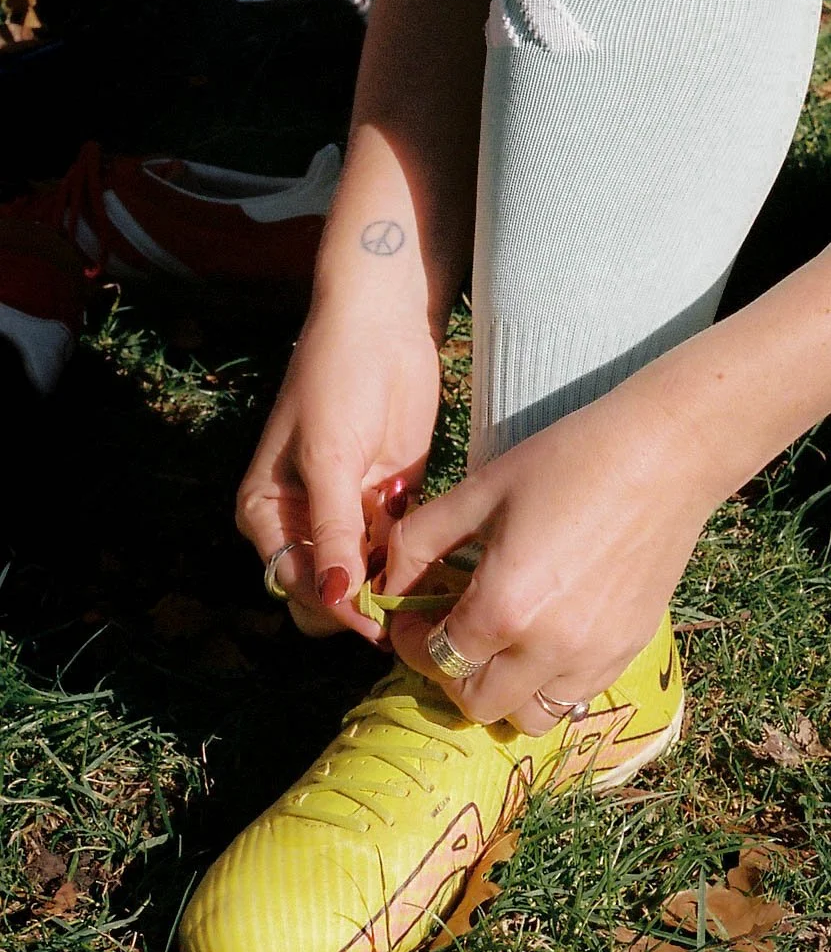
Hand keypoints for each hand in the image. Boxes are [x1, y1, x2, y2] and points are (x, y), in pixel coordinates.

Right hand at [237, 301, 440, 640]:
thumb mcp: (329, 458)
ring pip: (366, 572)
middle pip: (327, 587)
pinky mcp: (387, 495)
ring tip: (432, 605)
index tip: (376, 627)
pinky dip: (414, 561)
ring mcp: (347, 508)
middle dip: (360, 605)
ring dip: (393, 588)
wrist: (381, 324)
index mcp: (265, 510)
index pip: (295, 581)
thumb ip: (334, 530)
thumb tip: (335, 599)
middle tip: (407, 618)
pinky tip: (443, 575)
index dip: (334, 608)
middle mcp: (302, 517)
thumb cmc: (336, 381)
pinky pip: (396, 545)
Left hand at [382, 387, 713, 729]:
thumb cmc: (569, 459)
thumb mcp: (481, 489)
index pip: (436, 658)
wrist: (665, 453)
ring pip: (532, 716)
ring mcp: (596, 657)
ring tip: (502, 642)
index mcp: (504, 608)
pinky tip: (548, 631)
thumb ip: (421, 540)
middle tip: (450, 630)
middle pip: (478, 704)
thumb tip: (389, 579)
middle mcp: (550, 649)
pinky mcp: (631, 649)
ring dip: (504, 690)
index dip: (411, 639)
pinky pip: (578, 696)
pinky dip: (551, 681)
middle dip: (451, 674)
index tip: (411, 614)